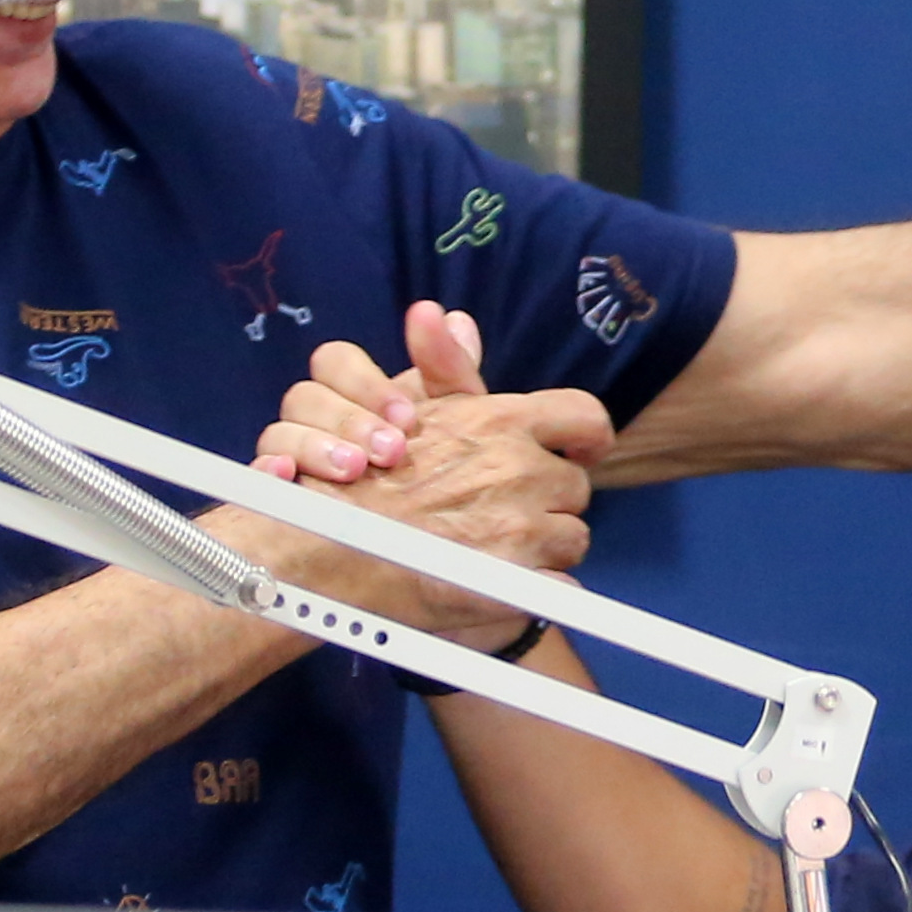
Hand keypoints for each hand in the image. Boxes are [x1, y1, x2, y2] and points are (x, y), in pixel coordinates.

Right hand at [250, 304, 609, 639]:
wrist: (324, 559)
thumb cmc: (359, 485)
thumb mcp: (401, 411)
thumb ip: (443, 368)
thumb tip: (458, 320)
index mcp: (500, 422)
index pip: (583, 417)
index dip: (588, 437)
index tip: (582, 452)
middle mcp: (519, 472)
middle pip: (575, 485)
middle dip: (549, 499)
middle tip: (509, 512)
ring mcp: (521, 531)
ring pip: (572, 537)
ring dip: (544, 546)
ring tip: (496, 551)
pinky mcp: (516, 587)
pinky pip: (560, 589)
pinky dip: (537, 591)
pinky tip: (500, 587)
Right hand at [254, 297, 474, 484]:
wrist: (436, 530)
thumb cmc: (441, 464)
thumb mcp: (456, 416)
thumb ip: (449, 367)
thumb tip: (454, 319)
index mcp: (353, 391)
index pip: (334, 362)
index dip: (366, 383)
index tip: (406, 418)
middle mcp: (316, 418)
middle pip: (304, 397)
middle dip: (349, 421)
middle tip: (391, 452)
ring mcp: (291, 456)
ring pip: (279, 434)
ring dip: (314, 447)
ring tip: (353, 470)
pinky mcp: (278, 497)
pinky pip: (256, 477)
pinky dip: (265, 472)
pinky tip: (286, 474)